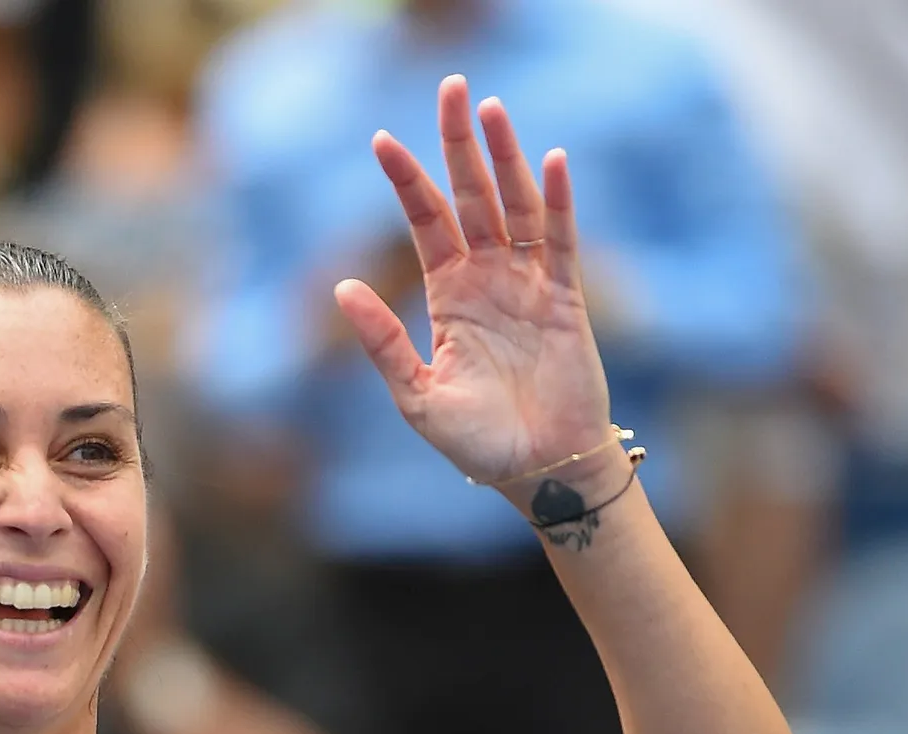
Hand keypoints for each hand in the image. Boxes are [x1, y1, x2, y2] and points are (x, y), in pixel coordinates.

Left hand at [334, 76, 612, 487]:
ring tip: (491, 109)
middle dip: (460, 145)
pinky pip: (560, 242)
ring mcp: (529, 285)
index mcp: (447, 297)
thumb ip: (381, 340)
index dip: (407, 181)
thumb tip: (341, 286)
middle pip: (472, 197)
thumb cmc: (476, 442)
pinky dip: (557, 203)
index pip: (425, 223)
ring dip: (505, 158)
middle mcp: (487, 280)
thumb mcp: (414, 394)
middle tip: (453, 88)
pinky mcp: (566, 300)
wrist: (535, 471)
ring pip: (515, 207)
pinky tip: (551, 162)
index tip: (381, 140)